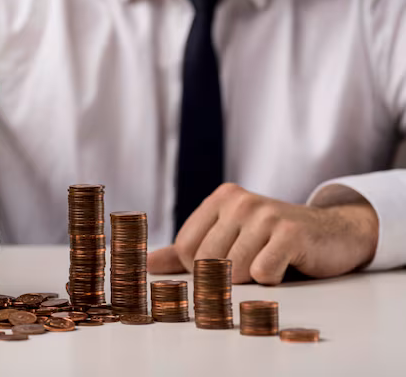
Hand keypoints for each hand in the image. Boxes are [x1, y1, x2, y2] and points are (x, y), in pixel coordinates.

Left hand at [147, 183, 378, 284]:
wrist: (333, 233)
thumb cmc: (273, 240)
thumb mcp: (229, 237)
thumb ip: (185, 251)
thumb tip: (145, 265)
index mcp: (221, 199)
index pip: (185, 249)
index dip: (200, 269)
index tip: (223, 265)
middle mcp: (240, 201)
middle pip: (207, 261)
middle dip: (225, 277)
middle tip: (251, 265)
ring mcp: (265, 214)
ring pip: (233, 270)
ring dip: (250, 279)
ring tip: (269, 261)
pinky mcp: (290, 233)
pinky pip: (262, 274)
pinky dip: (272, 279)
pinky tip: (285, 264)